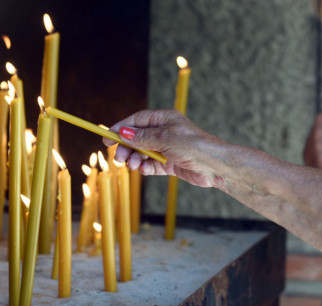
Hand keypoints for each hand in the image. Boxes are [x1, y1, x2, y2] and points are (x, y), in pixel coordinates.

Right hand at [103, 109, 221, 187]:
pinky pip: (152, 164)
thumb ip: (142, 137)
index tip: (107, 137)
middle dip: (127, 147)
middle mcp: (164, 132)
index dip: (121, 128)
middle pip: (137, 138)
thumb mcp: (164, 138)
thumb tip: (123, 133)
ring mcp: (167, 148)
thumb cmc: (193, 146)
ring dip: (136, 159)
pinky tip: (145, 170)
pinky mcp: (170, 163)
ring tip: (134, 165)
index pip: (137, 121)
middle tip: (119, 157)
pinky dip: (146, 167)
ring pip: (143, 152)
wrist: (214, 167)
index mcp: (164, 119)